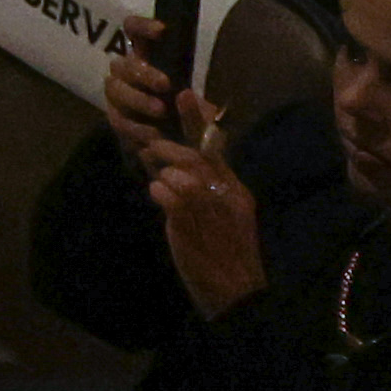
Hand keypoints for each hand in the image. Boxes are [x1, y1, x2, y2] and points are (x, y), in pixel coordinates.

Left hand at [143, 114, 270, 315]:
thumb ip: (212, 189)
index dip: (198, 120)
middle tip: (152, 149)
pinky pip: (166, 194)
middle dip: (168, 148)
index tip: (184, 94)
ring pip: (178, 171)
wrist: (239, 295)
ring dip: (161, 172)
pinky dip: (158, 191)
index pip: (216, 147)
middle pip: (193, 155)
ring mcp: (207, 208)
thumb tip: (183, 167)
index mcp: (237, 191)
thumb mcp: (229, 216)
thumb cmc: (230, 255)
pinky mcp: (189, 224)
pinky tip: (159, 198)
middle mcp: (225, 195)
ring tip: (158, 180)